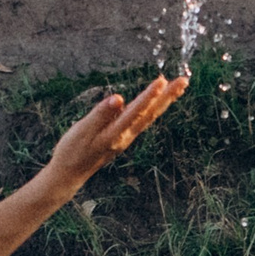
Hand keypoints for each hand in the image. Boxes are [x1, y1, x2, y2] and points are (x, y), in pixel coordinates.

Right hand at [44, 75, 186, 191]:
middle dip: (168, 96)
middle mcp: (126, 136)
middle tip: (184, 81)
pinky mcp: (123, 137)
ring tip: (179, 87)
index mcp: (115, 134)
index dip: (149, 96)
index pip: (136, 112)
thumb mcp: (82, 131)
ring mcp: (126, 138)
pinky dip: (154, 108)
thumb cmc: (72, 150)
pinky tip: (160, 100)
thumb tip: (120, 99)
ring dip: (165, 101)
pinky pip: (143, 120)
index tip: (162, 81)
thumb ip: (101, 114)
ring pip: (150, 116)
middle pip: (150, 114)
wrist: (70, 174)